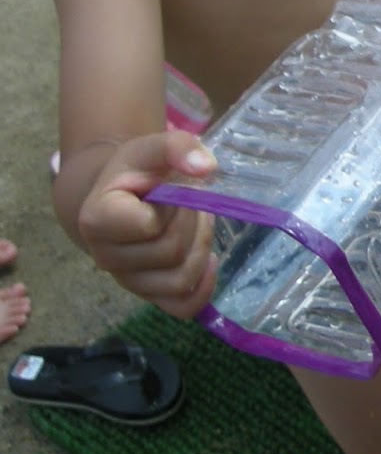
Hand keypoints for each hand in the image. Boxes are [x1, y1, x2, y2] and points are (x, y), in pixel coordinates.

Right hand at [77, 131, 217, 318]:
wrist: (124, 195)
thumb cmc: (138, 172)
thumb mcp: (152, 148)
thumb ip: (177, 146)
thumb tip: (205, 167)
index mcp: (98, 219)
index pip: (148, 226)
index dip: (171, 206)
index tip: (167, 190)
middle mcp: (105, 257)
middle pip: (171, 252)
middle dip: (194, 222)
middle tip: (191, 202)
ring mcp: (127, 281)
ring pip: (181, 280)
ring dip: (202, 247)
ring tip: (195, 223)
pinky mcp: (149, 295)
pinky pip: (182, 307)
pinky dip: (204, 287)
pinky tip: (210, 261)